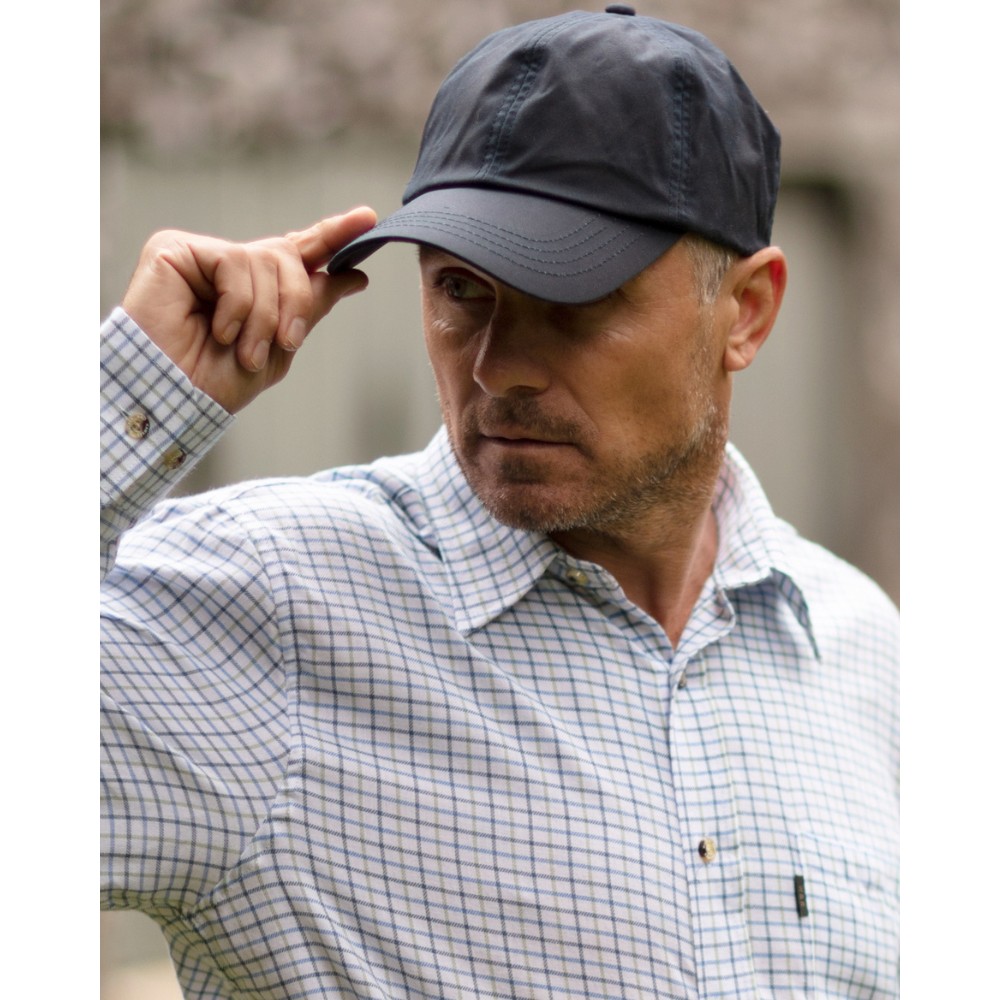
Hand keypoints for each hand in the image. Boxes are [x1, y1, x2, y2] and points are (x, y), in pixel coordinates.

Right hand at [121, 207, 377, 412]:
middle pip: (288, 257)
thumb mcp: (279, 347)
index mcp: (253, 289)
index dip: (331, 235)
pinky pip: (233, 263)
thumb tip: (349, 277)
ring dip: (264, 316)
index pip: (297, 253)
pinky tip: (219, 330)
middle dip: (297, 300)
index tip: (368, 220)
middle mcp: (229, 267)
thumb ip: (310, 307)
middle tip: (288, 340)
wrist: (173, 400)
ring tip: (245, 350)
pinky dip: (237, 305)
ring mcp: (202, 256)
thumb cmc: (215, 382)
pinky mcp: (174, 250)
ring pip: (264, 262)